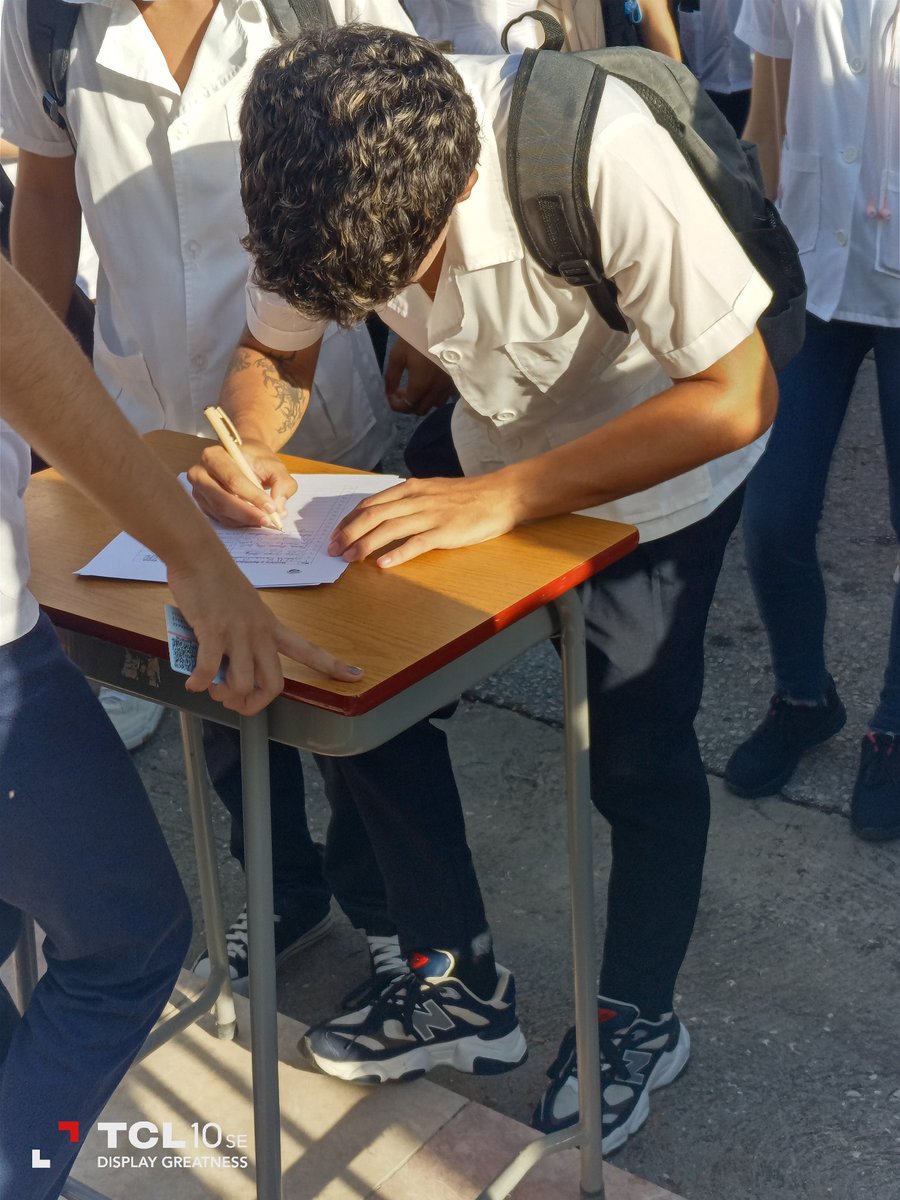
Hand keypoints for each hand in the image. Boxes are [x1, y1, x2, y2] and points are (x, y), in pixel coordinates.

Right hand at [167, 555, 362, 715]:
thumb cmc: (216, 581)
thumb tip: (224, 666)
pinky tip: (192, 683)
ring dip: (224, 694)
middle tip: (234, 702)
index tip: (357, 676)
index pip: (309, 650)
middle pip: (274, 683)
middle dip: (254, 703)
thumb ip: (241, 637)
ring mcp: (238, 632)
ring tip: (211, 688)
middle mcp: (260, 633)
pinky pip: (208, 670)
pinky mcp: (213, 631)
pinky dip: (199, 682)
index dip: (333, 666)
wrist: (199, 556)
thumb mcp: (243, 610)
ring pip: (242, 683)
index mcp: (272, 627)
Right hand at [187, 440, 295, 527]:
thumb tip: (279, 510)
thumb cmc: (256, 460)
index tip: (271, 507)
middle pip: (222, 499)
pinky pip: (220, 518)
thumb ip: (282, 484)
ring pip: (221, 512)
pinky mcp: (202, 504)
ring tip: (264, 520)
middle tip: (268, 520)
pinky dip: (239, 522)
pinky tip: (253, 519)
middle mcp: (199, 473)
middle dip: (247, 513)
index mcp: (214, 456)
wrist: (243, 458)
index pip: (233, 479)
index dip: (252, 496)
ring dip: (244, 520)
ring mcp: (198, 490)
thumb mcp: (275, 465)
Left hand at [328, 473, 521, 567]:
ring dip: (365, 545)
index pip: (370, 503)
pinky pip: (416, 543)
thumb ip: (409, 500)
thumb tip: (384, 514)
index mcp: (410, 489)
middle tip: (333, 550)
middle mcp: (416, 499)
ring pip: (389, 529)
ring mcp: (430, 515)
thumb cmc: (467, 496)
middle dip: (348, 533)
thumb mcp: (432, 490)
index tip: (335, 534)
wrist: (500, 495)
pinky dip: (397, 554)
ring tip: (349, 559)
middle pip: (373, 515)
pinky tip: (383, 564)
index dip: (349, 520)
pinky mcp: (445, 531)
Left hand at [385, 338, 454, 415]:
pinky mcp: (455, 380)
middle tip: (401, 390)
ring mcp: (448, 386)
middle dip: (408, 404)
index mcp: (420, 385)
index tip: (391, 394)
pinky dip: (435, 395)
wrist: (444, 324)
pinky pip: (445, 396)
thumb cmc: (418, 336)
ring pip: (434, 405)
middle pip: (420, 410)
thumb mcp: (398, 354)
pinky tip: (430, 383)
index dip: (395, 404)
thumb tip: (389, 393)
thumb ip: (391, 377)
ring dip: (422, 401)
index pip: (406, 406)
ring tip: (416, 387)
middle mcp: (435, 390)